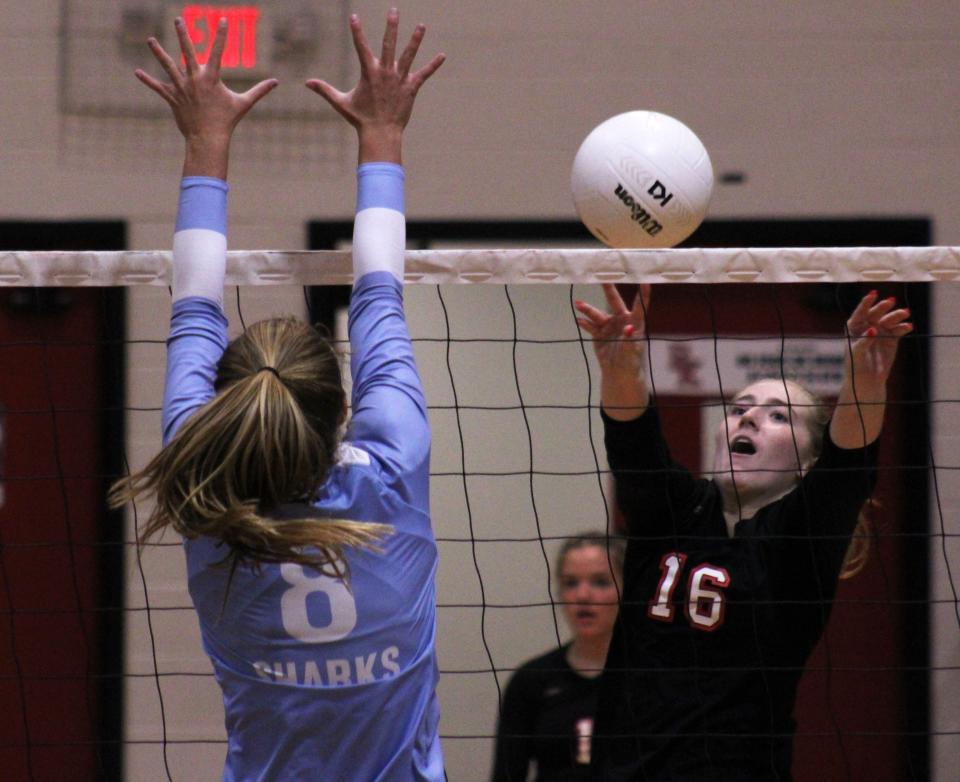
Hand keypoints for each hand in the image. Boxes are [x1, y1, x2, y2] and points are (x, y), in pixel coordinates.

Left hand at [135, 16, 276, 176]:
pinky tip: (137, 72)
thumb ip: (259, 91)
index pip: (217, 52)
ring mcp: (182, 88)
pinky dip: (148, 80)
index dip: (221, 36)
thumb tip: (276, 83)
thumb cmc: (227, 121)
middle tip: (178, 20)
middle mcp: (194, 80)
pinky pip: (158, 88)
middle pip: (187, 52)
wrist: (208, 139)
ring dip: (158, 52)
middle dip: (182, 35)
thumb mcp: (244, 103)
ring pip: (168, 66)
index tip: (222, 20)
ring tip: (150, 39)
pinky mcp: (172, 98)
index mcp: (211, 79)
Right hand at [306, 9, 444, 163]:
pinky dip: (433, 65)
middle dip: (391, 27)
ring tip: (421, 25)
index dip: (357, 31)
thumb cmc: (360, 119)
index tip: (354, 16)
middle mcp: (385, 73)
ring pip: (408, 56)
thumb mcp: (341, 102)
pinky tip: (442, 56)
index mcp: (369, 73)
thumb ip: (325, 90)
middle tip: (394, 10)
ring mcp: (400, 80)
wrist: (380, 134)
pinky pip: (423, 74)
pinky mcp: (411, 89)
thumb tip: (306, 83)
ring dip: (415, 40)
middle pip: (388, 45)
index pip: (361, 47)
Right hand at [575, 284, 650, 374]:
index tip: (645, 280)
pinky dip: (584, 323)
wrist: (618, 372)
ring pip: (598, 315)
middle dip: (608, 290)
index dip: (642, 294)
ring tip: (578, 304)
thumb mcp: (632, 350)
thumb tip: (629, 328)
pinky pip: (591, 326)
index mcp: (634, 322)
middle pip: (614, 302)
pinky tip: (578, 320)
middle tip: (603, 278)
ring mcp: (609, 326)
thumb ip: (630, 339)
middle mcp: (621, 320)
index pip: (639, 306)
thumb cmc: (630, 360)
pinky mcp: (599, 334)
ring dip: (588, 309)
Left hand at [844, 290, 912, 387]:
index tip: (873, 294)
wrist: (867, 380)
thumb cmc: (855, 366)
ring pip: (889, 320)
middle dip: (883, 307)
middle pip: (876, 313)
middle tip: (890, 302)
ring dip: (897, 315)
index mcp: (854, 327)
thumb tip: (873, 329)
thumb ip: (864, 341)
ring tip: (905, 313)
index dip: (866, 303)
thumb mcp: (856, 353)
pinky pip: (898, 330)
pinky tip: (908, 326)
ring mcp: (881, 331)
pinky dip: (903, 327)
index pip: (860, 312)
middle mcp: (868, 326)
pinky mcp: (892, 338)